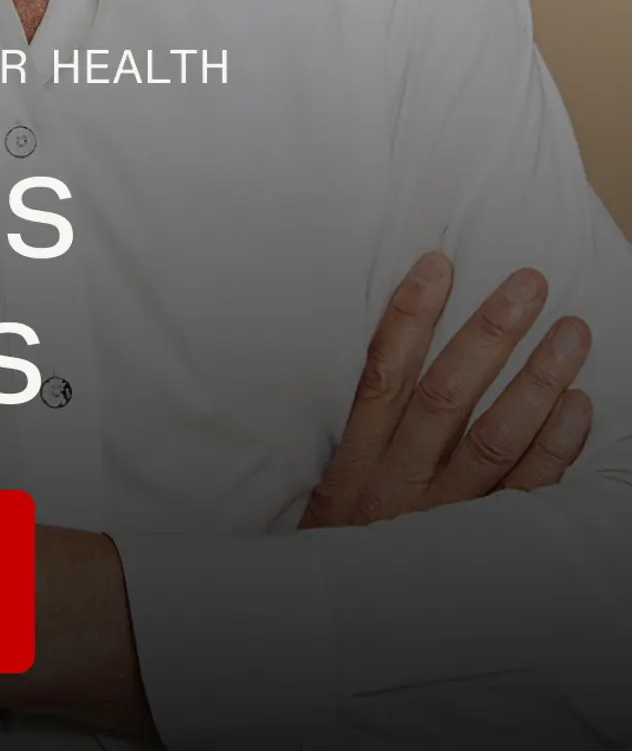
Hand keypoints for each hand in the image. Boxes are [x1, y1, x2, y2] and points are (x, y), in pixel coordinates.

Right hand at [300, 251, 591, 528]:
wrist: (338, 646)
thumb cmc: (342, 554)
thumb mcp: (333, 493)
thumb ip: (367, 433)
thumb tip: (399, 352)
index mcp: (358, 462)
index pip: (383, 373)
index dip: (410, 316)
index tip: (438, 264)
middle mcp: (399, 485)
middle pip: (446, 395)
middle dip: (489, 334)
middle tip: (529, 284)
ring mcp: (442, 521)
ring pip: (493, 439)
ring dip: (536, 381)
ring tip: (571, 333)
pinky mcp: (480, 552)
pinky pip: (526, 497)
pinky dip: (554, 450)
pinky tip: (577, 407)